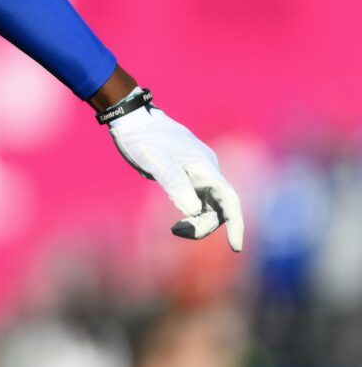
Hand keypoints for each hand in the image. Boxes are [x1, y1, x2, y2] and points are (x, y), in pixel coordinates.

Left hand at [107, 101, 244, 250]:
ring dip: (197, 220)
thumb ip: (175, 184)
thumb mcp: (155, 161)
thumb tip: (194, 211)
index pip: (230, 200)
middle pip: (219, 207)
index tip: (235, 247)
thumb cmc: (142, 137)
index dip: (236, 224)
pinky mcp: (187, 174)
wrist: (131, 118)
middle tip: (177, 231)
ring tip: (175, 229)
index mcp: (205, 166)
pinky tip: (176, 216)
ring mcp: (198, 172)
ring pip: (208, 204)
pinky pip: (198, 199)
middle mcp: (207, 170)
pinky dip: (191, 211)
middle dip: (204, 224)